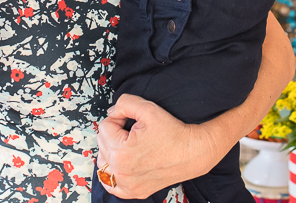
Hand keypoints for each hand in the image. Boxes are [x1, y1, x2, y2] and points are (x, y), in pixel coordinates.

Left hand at [95, 94, 221, 198]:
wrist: (193, 152)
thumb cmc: (173, 133)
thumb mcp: (148, 108)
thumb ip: (123, 103)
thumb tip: (112, 112)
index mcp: (121, 152)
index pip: (104, 127)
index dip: (118, 118)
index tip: (132, 121)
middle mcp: (122, 172)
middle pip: (102, 143)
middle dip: (115, 133)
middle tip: (134, 131)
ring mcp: (128, 185)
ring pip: (104, 162)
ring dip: (111, 151)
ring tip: (128, 145)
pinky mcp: (134, 192)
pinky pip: (111, 184)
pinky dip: (113, 173)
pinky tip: (121, 163)